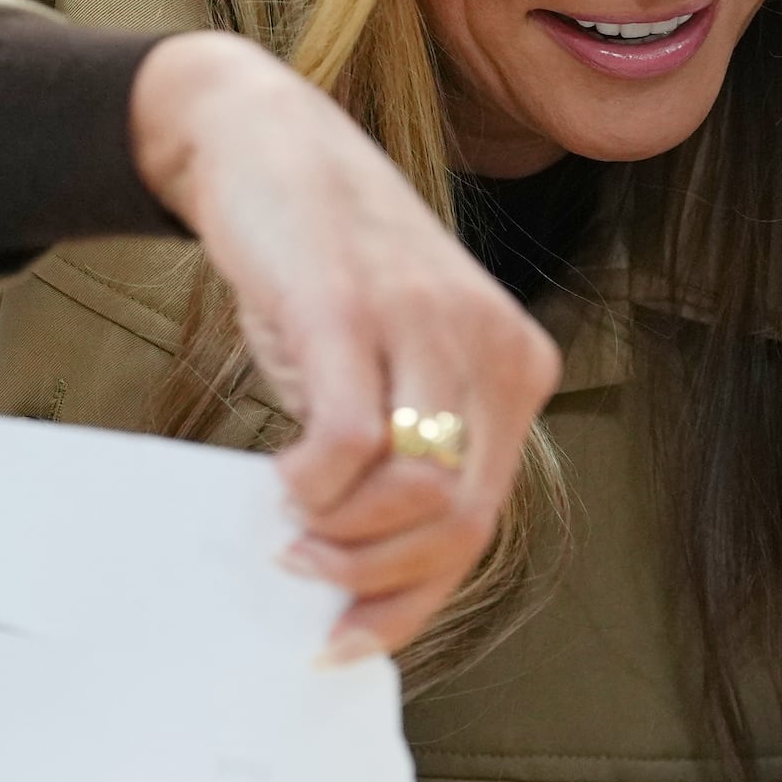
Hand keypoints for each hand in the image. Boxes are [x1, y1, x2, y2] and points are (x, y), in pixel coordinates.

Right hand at [131, 33, 559, 658]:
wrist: (267, 143)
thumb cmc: (322, 268)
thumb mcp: (391, 360)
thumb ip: (402, 449)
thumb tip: (363, 572)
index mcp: (514, 367)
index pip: (483, 525)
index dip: (412, 601)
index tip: (346, 638)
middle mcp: (489, 346)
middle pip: (459, 522)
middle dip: (377, 579)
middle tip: (304, 574)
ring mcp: (426, 325)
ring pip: (419, 492)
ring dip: (342, 535)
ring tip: (289, 521)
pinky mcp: (353, 311)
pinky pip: (352, 442)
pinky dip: (311, 484)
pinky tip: (281, 474)